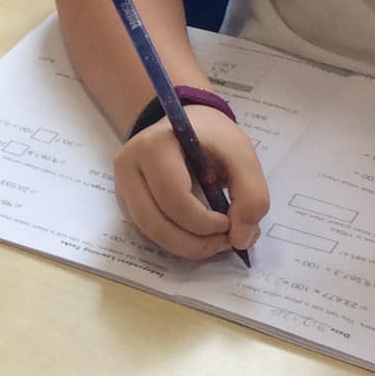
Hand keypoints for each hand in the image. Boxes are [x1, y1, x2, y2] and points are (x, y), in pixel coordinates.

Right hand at [114, 104, 267, 258]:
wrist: (186, 128)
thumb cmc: (213, 140)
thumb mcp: (242, 156)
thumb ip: (251, 196)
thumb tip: (241, 240)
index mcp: (154, 146)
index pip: (173, 197)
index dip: (203, 222)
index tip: (229, 223)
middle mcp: (128, 166)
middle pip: (155, 223)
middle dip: (196, 243)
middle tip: (226, 241)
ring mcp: (123, 186)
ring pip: (150, 234)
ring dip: (187, 247)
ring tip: (216, 240)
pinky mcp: (127, 203)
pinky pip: (150, 233)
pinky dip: (178, 242)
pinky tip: (199, 234)